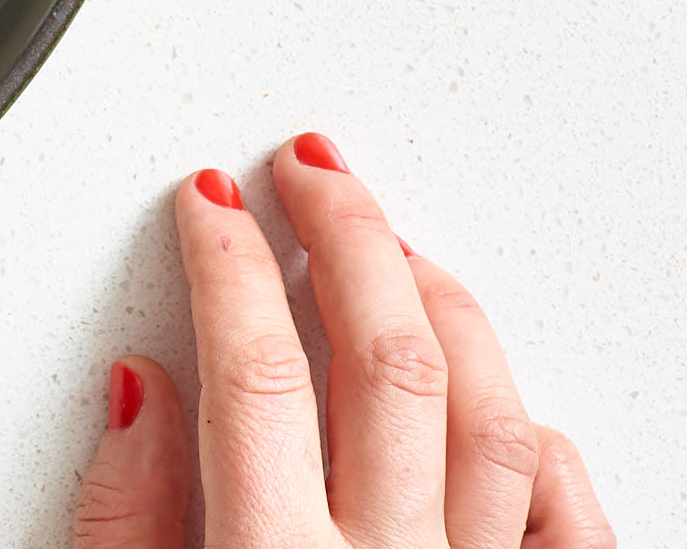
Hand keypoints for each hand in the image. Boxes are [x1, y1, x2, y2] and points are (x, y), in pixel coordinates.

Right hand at [73, 135, 611, 547]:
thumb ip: (122, 517)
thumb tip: (138, 393)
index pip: (256, 372)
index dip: (227, 264)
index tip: (209, 203)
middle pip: (387, 360)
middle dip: (345, 237)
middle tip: (309, 173)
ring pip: (487, 416)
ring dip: (438, 309)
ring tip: (396, 250)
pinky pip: (564, 516)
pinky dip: (537, 445)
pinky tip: (493, 395)